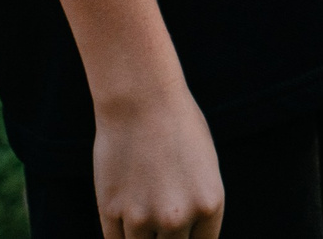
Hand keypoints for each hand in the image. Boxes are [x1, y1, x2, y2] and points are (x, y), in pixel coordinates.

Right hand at [93, 85, 223, 238]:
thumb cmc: (177, 125)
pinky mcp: (111, 211)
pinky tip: (123, 221)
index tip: (179, 234)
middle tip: (158, 219)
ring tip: (142, 212)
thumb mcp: (205, 166)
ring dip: (141, 238)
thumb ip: (198, 204)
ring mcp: (142, 217)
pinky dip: (120, 237)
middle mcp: (178, 217)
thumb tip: (187, 234)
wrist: (140, 98)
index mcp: (210, 205)